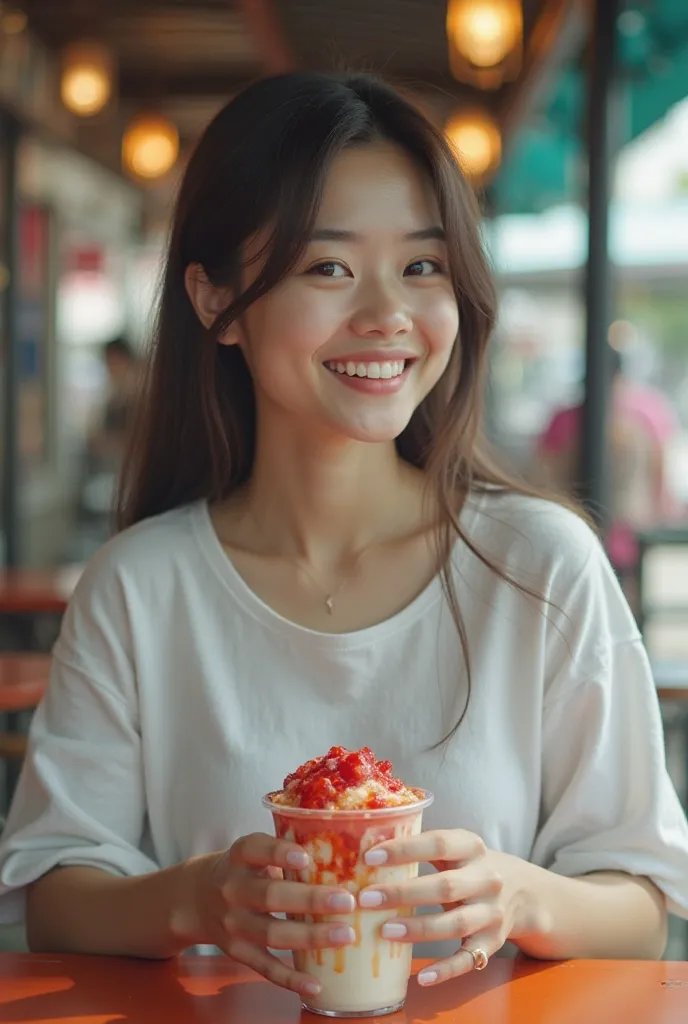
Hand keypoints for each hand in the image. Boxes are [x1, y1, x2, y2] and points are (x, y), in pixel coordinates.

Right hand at [188, 833, 356, 997]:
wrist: (194, 898)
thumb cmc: (240, 869)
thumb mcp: (252, 852)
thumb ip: (283, 852)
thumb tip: (340, 853)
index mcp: (238, 857)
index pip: (254, 849)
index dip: (278, 853)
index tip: (305, 857)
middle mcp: (233, 889)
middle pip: (271, 896)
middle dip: (311, 899)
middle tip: (347, 901)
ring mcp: (233, 923)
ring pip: (272, 934)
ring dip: (310, 938)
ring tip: (345, 936)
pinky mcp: (236, 950)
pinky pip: (264, 967)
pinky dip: (289, 978)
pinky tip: (315, 984)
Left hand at [357, 830, 533, 985]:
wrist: (524, 891)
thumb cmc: (471, 865)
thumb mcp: (457, 847)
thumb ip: (422, 846)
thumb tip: (367, 849)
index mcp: (472, 847)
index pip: (438, 843)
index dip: (404, 849)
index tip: (370, 856)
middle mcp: (486, 879)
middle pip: (444, 887)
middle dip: (403, 894)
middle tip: (367, 898)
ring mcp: (492, 913)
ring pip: (455, 924)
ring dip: (419, 930)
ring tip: (385, 931)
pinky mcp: (493, 942)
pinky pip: (469, 959)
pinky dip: (446, 969)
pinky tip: (422, 976)